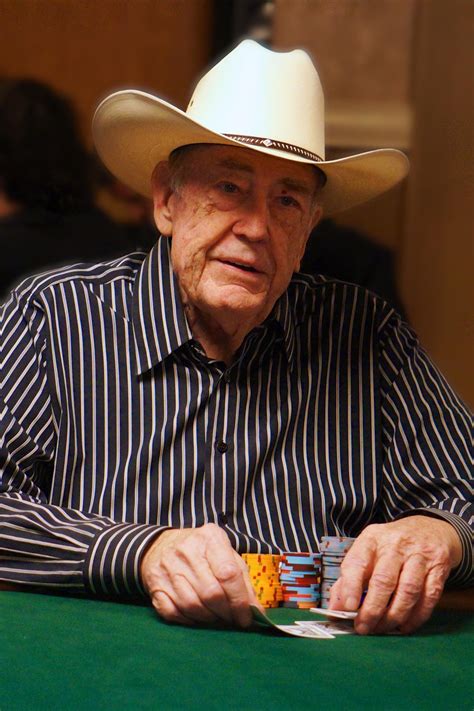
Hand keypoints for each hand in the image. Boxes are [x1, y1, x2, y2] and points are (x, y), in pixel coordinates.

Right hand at [140, 523, 259, 626]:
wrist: (160, 545)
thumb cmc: (201, 552)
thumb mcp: (226, 554)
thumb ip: (243, 580)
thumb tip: (257, 613)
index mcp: (210, 538)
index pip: (229, 573)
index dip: (240, 601)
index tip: (246, 617)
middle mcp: (187, 550)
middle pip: (211, 593)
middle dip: (226, 613)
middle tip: (232, 620)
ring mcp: (168, 568)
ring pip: (193, 606)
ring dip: (209, 619)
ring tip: (217, 618)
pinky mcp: (155, 585)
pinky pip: (174, 613)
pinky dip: (189, 621)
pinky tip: (198, 617)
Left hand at [328, 516, 461, 634]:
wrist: (430, 529)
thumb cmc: (391, 546)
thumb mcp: (367, 551)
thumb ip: (349, 578)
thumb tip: (335, 609)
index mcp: (372, 538)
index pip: (358, 561)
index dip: (351, 586)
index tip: (347, 608)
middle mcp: (396, 544)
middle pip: (384, 580)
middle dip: (372, 609)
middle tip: (363, 628)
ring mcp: (420, 556)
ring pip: (407, 591)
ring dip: (393, 616)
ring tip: (382, 629)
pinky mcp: (439, 569)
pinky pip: (428, 598)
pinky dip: (415, 617)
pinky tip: (404, 626)